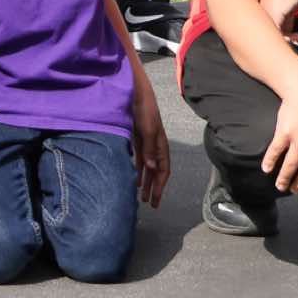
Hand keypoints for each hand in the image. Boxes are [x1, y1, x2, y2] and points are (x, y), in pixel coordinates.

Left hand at [132, 75, 169, 206]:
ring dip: (145, 180)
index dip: (160, 186)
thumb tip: (152, 168)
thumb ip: (149, 148)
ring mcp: (147, 142)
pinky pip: (140, 158)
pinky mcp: (137, 138)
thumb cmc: (144, 110)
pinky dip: (138, 169)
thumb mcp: (147, 130)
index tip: (156, 201)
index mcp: (161, 145)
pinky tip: (134, 177)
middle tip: (149, 204)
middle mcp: (156, 146)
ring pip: (148, 166)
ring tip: (141, 196)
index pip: (163, 170)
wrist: (135, 92)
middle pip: (156, 171)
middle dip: (154, 188)